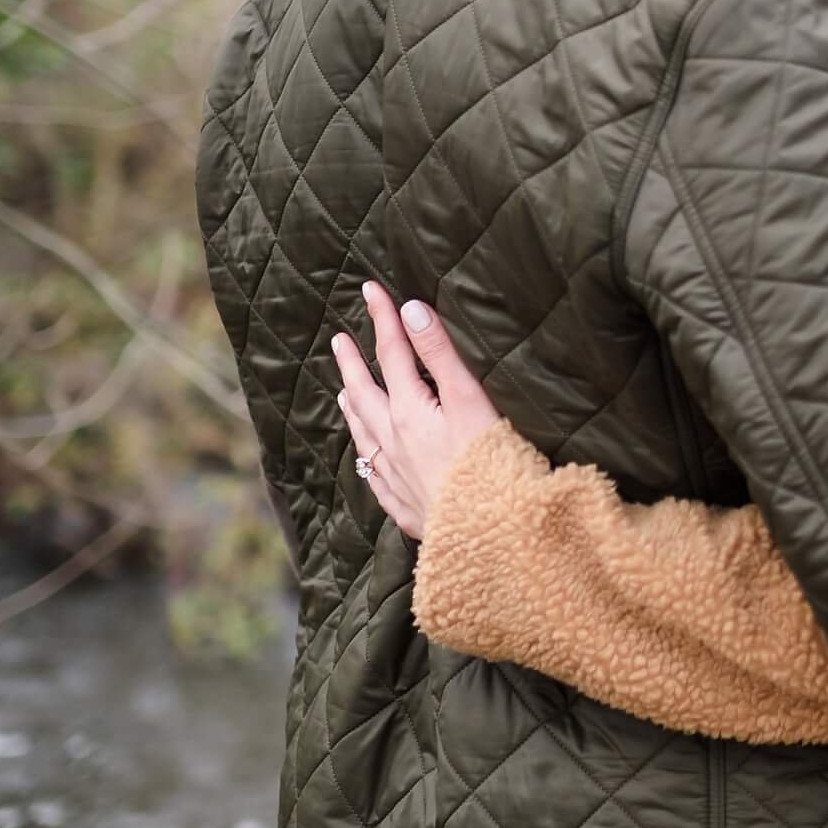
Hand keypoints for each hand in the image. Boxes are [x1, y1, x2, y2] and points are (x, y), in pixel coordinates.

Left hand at [332, 280, 501, 540]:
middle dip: (353, 364)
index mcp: (410, 411)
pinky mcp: (407, 507)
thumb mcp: (469, 399)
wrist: (489, 537)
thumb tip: (411, 309)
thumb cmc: (489, 465)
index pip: (393, 354)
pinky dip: (366, 459)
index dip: (383, 319)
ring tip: (342, 394)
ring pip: (364, 436)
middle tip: (338, 341)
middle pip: (366, 395)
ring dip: (353, 409)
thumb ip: (440, 354)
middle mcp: (393, 442)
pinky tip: (368, 460)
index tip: (370, 290)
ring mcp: (396, 477)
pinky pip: (374, 476)